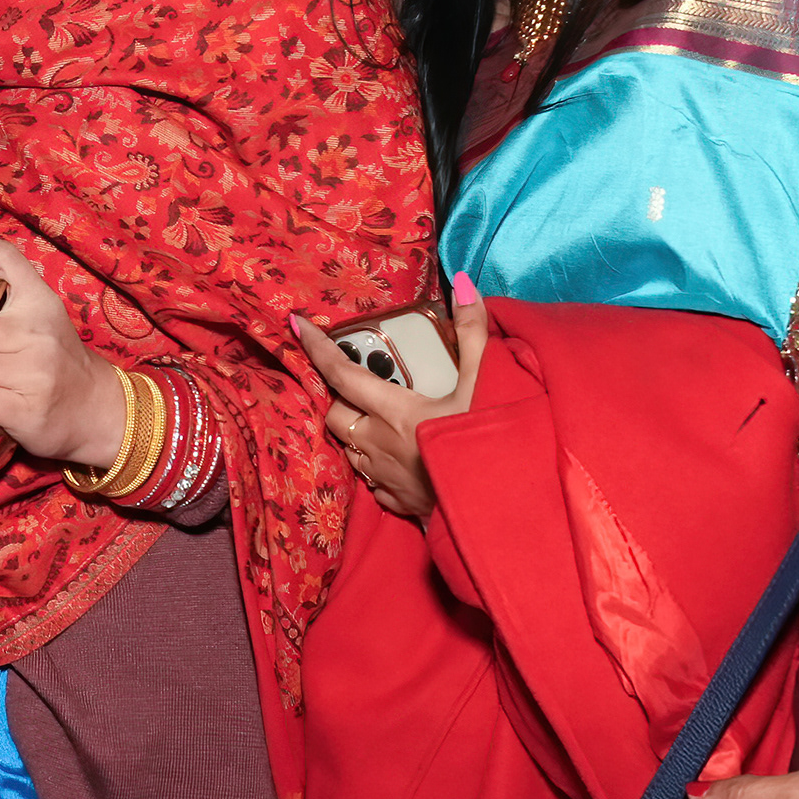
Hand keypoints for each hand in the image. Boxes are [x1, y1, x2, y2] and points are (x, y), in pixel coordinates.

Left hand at [288, 280, 488, 519]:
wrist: (502, 511)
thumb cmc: (493, 446)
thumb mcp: (488, 384)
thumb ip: (473, 334)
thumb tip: (464, 287)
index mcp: (395, 412)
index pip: (343, 374)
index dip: (318, 348)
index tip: (297, 326)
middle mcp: (379, 445)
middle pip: (336, 415)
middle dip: (339, 398)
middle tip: (361, 384)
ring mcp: (385, 479)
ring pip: (350, 449)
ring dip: (356, 431)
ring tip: (378, 419)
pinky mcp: (399, 505)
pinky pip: (371, 481)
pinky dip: (375, 465)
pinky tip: (397, 458)